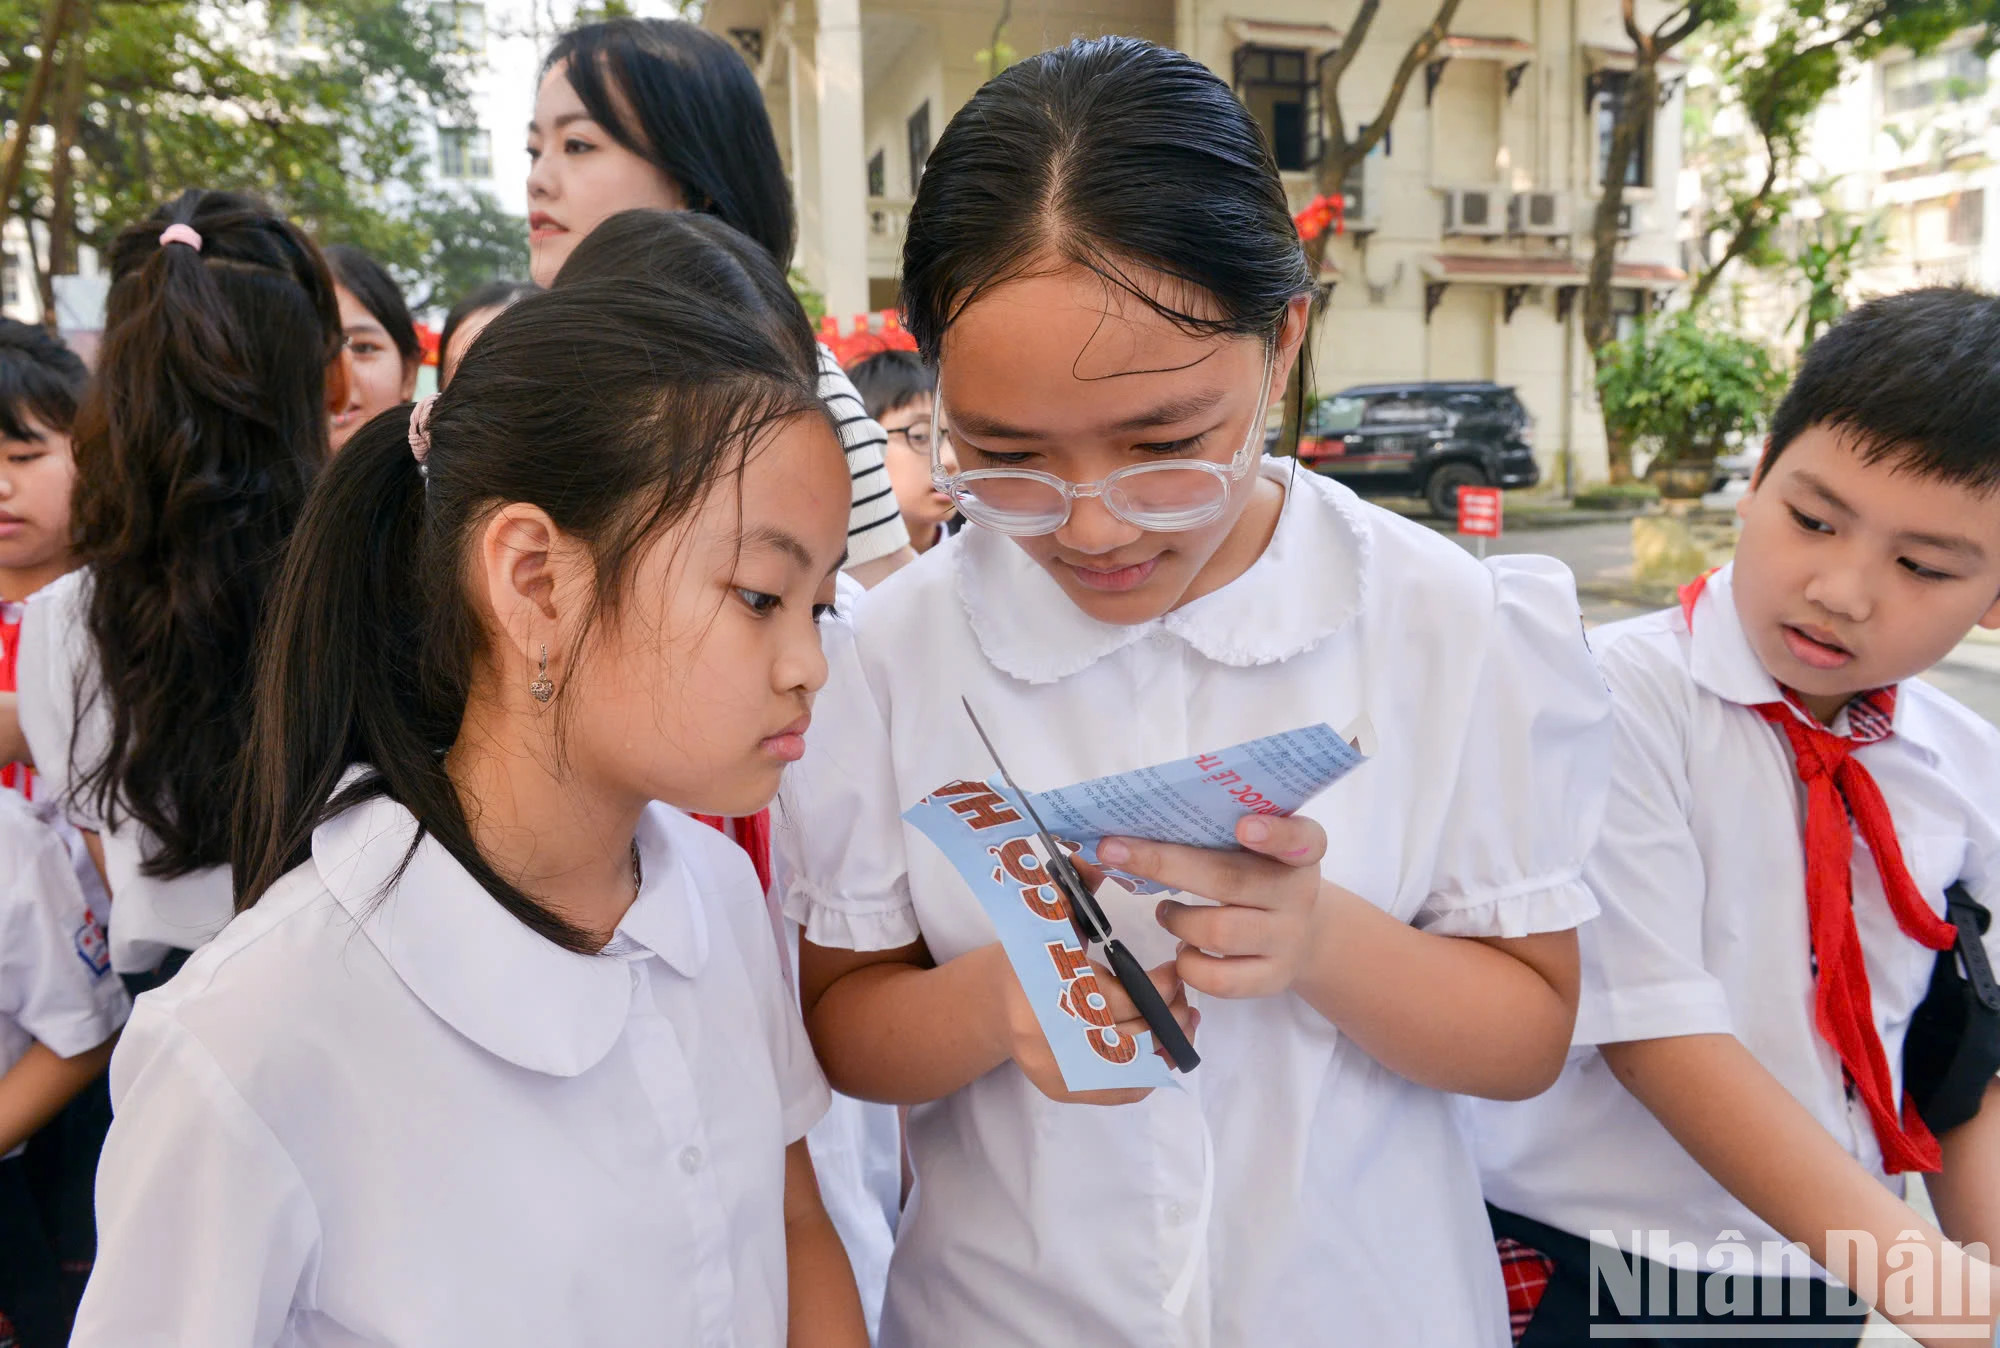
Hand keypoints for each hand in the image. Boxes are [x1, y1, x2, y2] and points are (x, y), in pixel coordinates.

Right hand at [987, 944, 1197, 1105]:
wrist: (995, 1005)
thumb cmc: (1030, 963)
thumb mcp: (1055, 933)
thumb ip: (1097, 931)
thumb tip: (1152, 949)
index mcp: (1046, 989)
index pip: (1122, 999)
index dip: (1160, 988)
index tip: (1175, 973)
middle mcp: (1049, 1037)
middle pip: (1131, 1036)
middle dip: (1169, 1016)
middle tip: (1183, 998)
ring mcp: (1056, 1071)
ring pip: (1132, 1068)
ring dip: (1167, 1046)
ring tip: (1184, 1023)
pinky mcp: (1064, 1091)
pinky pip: (1120, 1092)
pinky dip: (1149, 1073)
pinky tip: (1164, 1052)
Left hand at [1100, 813, 1327, 1000]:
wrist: (1303, 935)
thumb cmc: (1260, 878)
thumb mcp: (1257, 850)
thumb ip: (1221, 833)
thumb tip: (1139, 823)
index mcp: (1298, 853)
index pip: (1301, 839)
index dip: (1274, 833)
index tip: (1244, 826)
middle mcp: (1296, 894)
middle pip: (1228, 881)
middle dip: (1163, 864)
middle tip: (1115, 853)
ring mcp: (1286, 940)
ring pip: (1218, 933)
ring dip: (1176, 921)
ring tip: (1165, 912)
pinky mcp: (1272, 978)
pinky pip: (1220, 980)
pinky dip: (1189, 965)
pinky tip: (1184, 952)